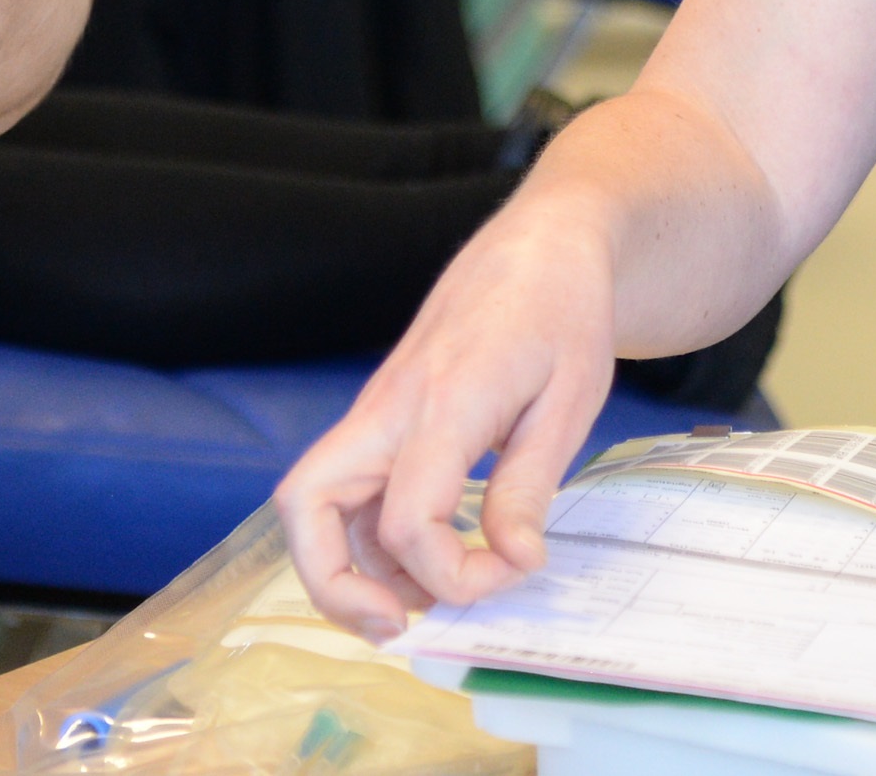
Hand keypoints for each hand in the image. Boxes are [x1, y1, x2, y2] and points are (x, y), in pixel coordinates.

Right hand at [275, 202, 621, 641]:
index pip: (405, 519)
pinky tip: (425, 563)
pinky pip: (347, 490)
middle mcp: (389, 409)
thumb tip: (514, 564)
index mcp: (444, 403)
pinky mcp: (381, 419)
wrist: (538, 248)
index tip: (510, 572)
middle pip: (305, 503)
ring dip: (350, 570)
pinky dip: (368, 542)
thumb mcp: (570, 401)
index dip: (449, 574)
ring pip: (313, 502)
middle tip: (398, 627)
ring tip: (420, 609)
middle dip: (332, 584)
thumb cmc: (560, 313)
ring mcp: (377, 412)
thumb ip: (529, 487)